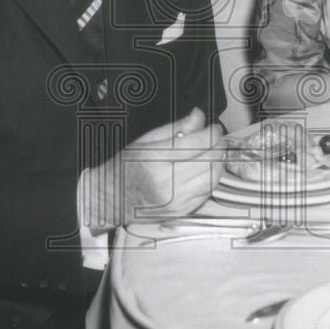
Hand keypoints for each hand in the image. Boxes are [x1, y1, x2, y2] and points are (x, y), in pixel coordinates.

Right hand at [82, 108, 223, 232]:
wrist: (110, 199)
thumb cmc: (125, 168)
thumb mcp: (146, 141)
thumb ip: (176, 128)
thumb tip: (199, 116)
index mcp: (156, 160)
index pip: (197, 143)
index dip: (212, 132)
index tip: (214, 127)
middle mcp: (166, 183)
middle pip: (209, 160)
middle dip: (219, 145)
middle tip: (217, 137)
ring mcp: (175, 200)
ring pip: (213, 178)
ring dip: (219, 162)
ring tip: (215, 152)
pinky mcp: (180, 212)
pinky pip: (206, 193)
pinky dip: (211, 179)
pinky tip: (206, 170)